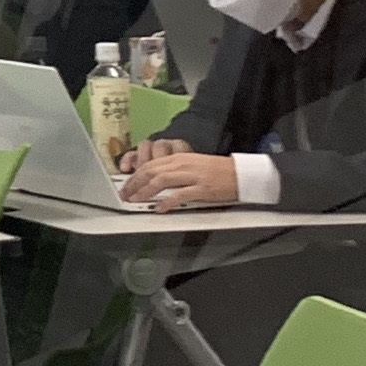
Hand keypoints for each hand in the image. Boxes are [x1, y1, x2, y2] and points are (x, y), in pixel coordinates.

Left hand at [114, 139, 238, 209]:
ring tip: (136, 200)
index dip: (134, 176)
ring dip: (145, 191)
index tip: (126, 186)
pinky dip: (167, 201)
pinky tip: (160, 208)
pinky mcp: (202, 189)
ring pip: (161, 181)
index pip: (150, 165)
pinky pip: (180, 194)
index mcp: (178, 158)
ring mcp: (192, 176)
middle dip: (134, 184)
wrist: (239, 173)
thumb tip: (152, 179)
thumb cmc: (216, 171)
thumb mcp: (190, 165)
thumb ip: (172, 170)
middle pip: (151, 172)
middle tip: (125, 195)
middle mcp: (183, 164)